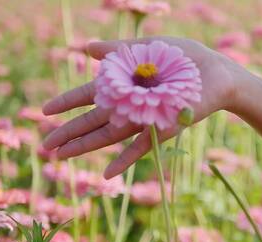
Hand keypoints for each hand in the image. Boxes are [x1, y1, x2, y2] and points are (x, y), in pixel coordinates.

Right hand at [42, 36, 240, 178]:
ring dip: (85, 147)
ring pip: (109, 136)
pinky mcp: (161, 129)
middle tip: (45, 145)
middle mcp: (130, 105)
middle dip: (68, 132)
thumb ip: (117, 50)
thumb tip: (85, 48)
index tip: (44, 111)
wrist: (217, 73)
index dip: (66, 103)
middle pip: (93, 121)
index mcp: (124, 84)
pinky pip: (141, 147)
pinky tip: (108, 174)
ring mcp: (144, 119)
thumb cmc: (184, 58)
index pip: (88, 94)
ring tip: (62, 157)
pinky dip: (125, 160)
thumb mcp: (146, 47)